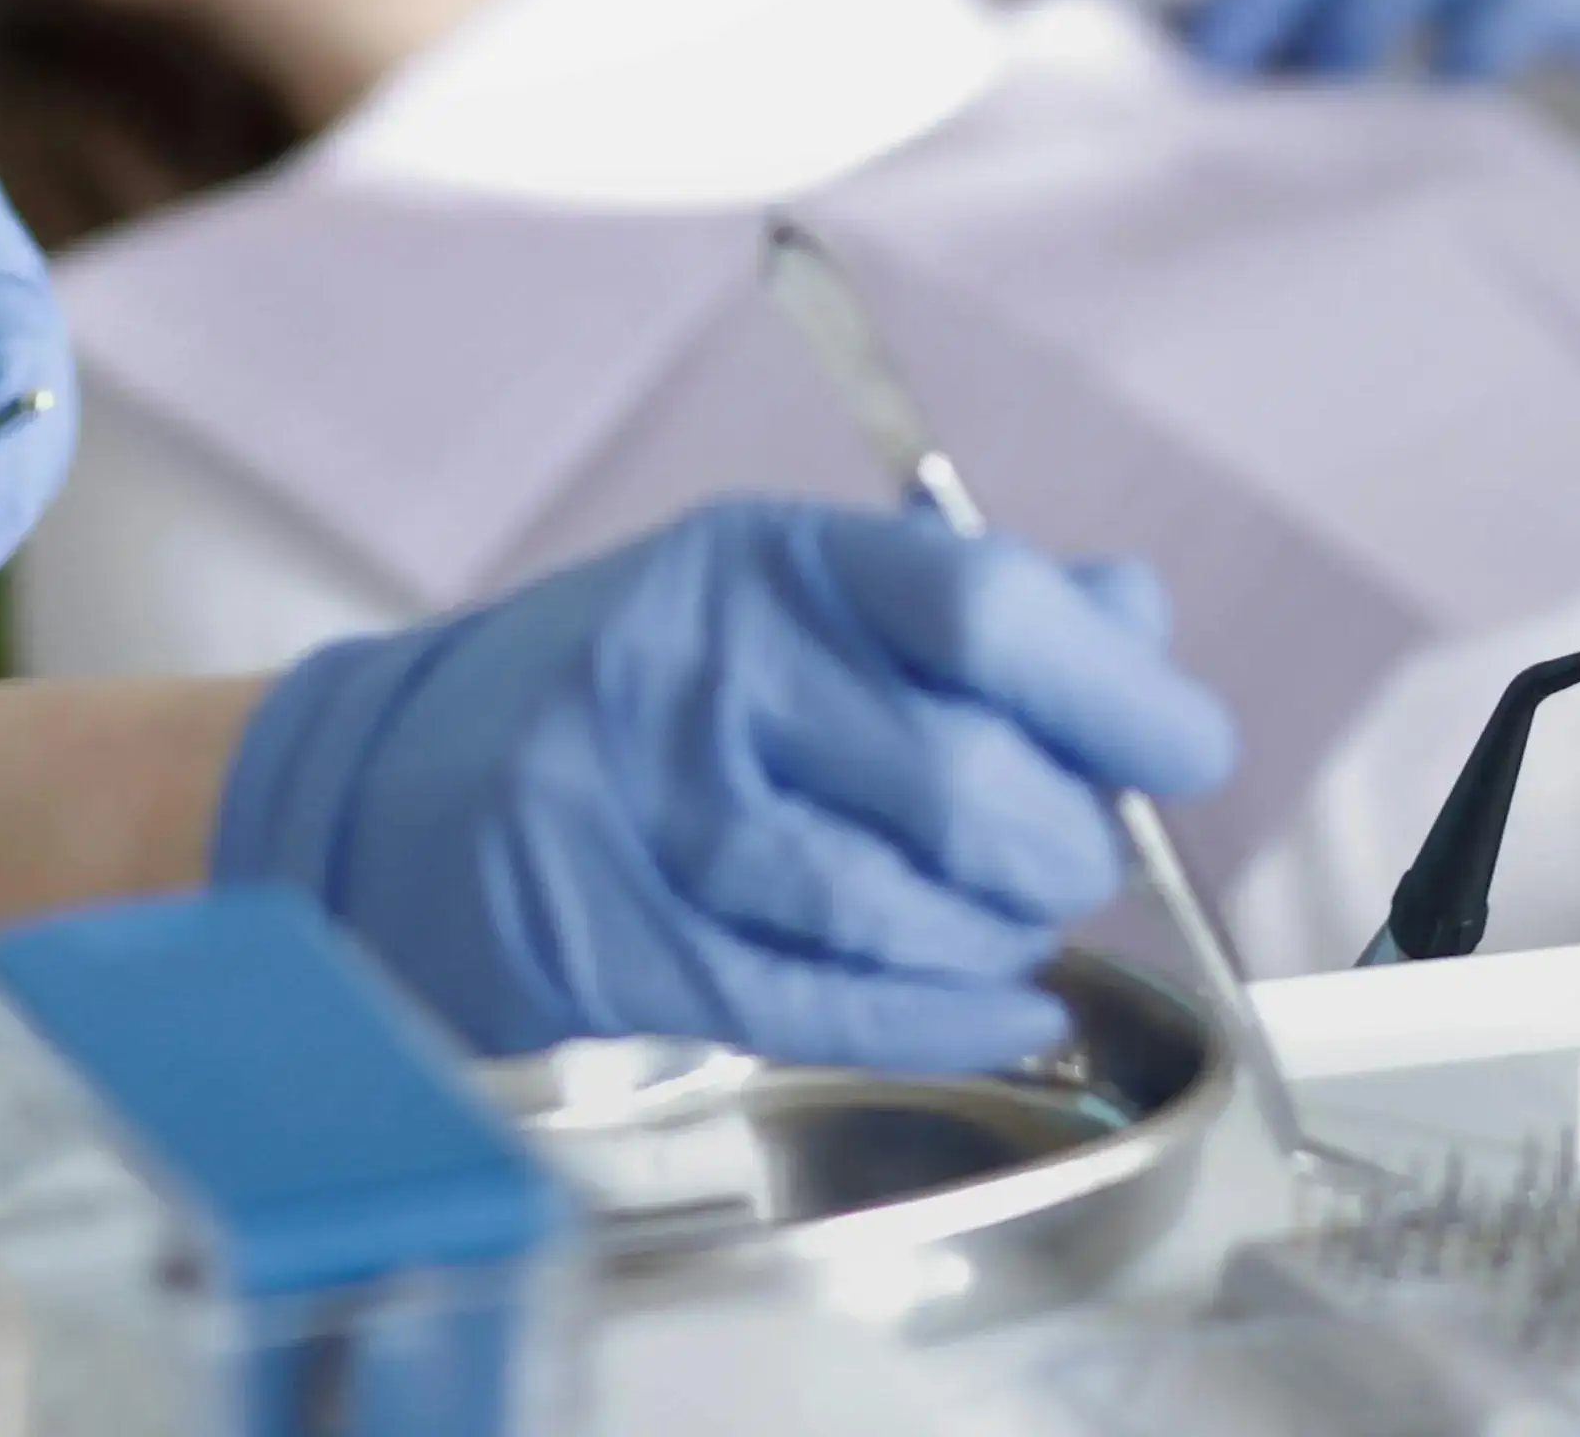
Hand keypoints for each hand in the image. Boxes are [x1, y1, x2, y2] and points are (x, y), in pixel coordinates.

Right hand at [215, 501, 1237, 1072]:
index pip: (985, 609)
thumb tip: (1136, 629)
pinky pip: (819, 1002)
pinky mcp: (613, 937)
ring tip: (1010, 929)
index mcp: (772, 560)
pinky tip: (991, 1010)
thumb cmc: (635, 690)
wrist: (394, 789)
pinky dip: (937, 1019)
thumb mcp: (789, 599)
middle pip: (963, 781)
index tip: (1185, 745)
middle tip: (1072, 858)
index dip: (1115, 693)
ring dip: (998, 939)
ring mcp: (648, 807)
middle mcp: (708, 668)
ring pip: (896, 907)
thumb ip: (971, 610)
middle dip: (1065, 846)